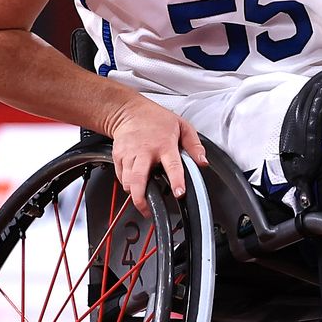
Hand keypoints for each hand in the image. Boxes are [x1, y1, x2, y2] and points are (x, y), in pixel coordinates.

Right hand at [109, 96, 207, 215]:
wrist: (128, 111)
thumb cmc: (156, 119)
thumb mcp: (182, 126)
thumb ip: (195, 146)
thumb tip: (203, 162)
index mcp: (164, 145)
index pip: (172, 165)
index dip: (176, 180)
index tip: (179, 193)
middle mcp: (145, 151)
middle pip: (139, 179)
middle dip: (141, 198)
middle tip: (147, 210)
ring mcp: (129, 154)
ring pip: (128, 181)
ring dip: (134, 193)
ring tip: (142, 199)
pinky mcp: (118, 157)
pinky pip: (121, 177)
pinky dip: (127, 184)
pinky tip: (135, 184)